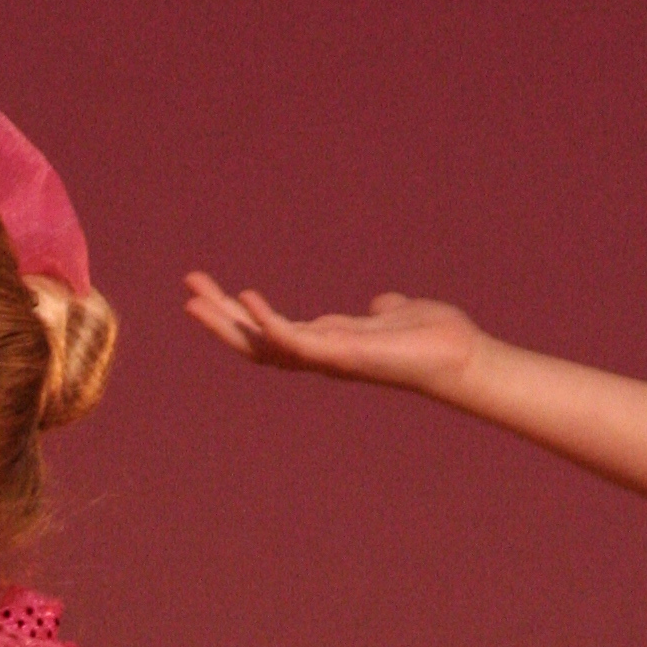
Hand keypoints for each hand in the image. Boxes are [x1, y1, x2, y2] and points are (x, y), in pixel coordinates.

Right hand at [185, 275, 484, 398]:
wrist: (459, 357)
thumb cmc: (432, 339)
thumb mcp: (397, 314)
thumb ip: (383, 308)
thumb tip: (383, 302)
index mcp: (324, 344)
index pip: (268, 332)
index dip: (238, 314)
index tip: (211, 290)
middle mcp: (317, 355)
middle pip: (253, 340)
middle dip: (217, 316)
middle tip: (187, 288)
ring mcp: (324, 358)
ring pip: (260, 345)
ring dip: (224, 322)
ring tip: (193, 297)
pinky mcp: (338, 356)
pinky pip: (294, 341)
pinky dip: (268, 322)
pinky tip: (247, 298)